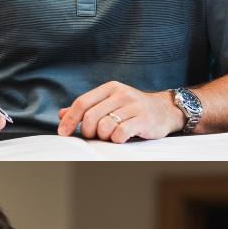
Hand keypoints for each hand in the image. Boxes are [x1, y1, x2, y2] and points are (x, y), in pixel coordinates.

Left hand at [57, 81, 185, 142]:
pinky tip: (120, 138)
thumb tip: (62, 115)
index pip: (82, 102)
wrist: (165, 109)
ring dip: (103, 136)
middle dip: (87, 131)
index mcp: (110, 88)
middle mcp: (121, 94)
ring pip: (104, 126)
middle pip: (90, 117)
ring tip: (110, 135)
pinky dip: (116, 140)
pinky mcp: (144, 119)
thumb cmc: (133, 109)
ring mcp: (134, 106)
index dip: (70, 119)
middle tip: (94, 135)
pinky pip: (121, 133)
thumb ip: (87, 108)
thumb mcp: (110, 103)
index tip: (63, 133)